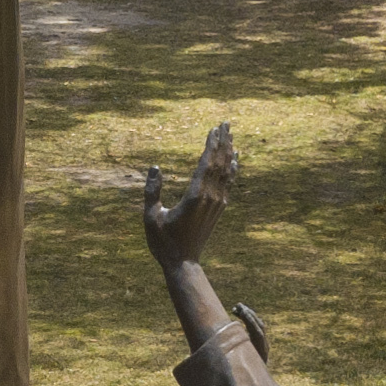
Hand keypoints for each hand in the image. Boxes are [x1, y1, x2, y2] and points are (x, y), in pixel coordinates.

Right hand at [143, 123, 238, 271]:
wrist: (183, 263)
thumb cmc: (163, 241)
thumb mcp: (151, 216)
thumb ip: (152, 191)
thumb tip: (155, 167)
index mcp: (195, 196)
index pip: (207, 163)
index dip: (211, 144)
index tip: (213, 128)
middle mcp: (210, 198)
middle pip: (220, 163)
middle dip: (223, 141)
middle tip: (226, 122)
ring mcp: (217, 204)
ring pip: (227, 172)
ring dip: (229, 152)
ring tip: (231, 136)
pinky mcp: (218, 209)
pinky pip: (229, 184)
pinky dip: (233, 169)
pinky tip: (235, 160)